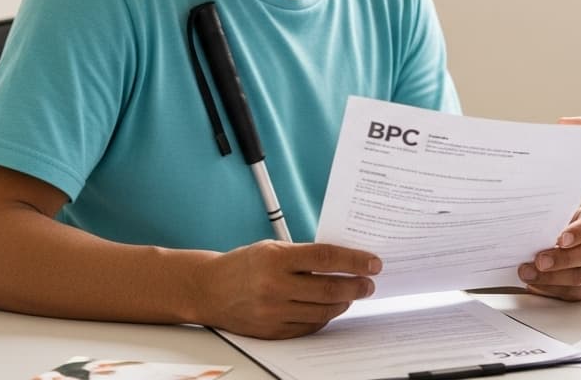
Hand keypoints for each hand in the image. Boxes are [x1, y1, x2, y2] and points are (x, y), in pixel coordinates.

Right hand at [196, 240, 381, 338]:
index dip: (354, 261)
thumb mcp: (272, 248)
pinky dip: (324, 318)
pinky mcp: (271, 331)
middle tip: (369, 283)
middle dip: (356, 286)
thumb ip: (304, 255)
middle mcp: (274, 287)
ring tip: (352, 294)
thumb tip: (344, 261)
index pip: (326, 258)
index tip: (373, 263)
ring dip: (344, 303)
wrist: (208, 289)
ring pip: (322, 311)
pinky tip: (331, 308)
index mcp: (276, 259)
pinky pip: (308, 327)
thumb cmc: (243, 265)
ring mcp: (272, 312)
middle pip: (329, 289)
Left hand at [518, 206, 580, 300]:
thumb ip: (550, 224)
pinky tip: (536, 284)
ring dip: (551, 277)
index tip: (562, 239)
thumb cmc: (559, 226)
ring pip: (580, 277)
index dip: (578, 232)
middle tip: (540, 261)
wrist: (560, 241)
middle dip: (561, 259)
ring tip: (530, 274)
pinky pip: (572, 292)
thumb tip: (532, 236)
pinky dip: (550, 289)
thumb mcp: (557, 217)